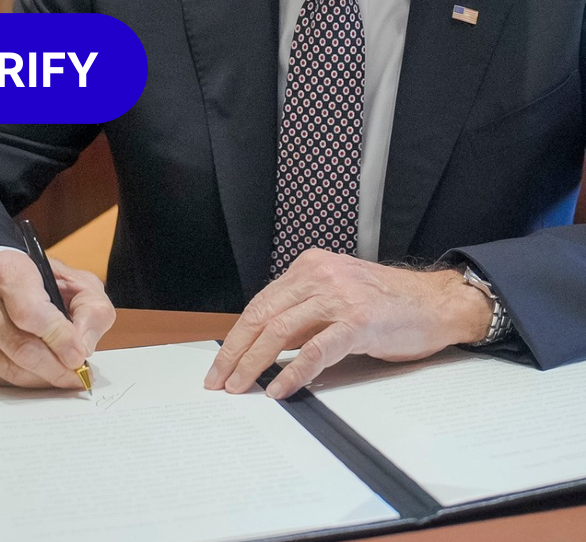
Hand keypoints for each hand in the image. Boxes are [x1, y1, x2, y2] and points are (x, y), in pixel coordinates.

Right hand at [0, 250, 115, 388]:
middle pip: (19, 346)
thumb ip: (92, 311)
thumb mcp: (80, 285)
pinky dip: (27, 383)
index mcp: (6, 268)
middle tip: (77, 375)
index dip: (58, 338)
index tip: (79, 356)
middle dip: (55, 367)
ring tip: (65, 375)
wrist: (7, 286)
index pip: (29, 312)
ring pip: (9, 368)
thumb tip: (82, 347)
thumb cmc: (46, 285)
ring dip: (43, 379)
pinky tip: (43, 374)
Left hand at [205, 249, 492, 398]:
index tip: (219, 363)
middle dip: (234, 353)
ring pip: (280, 332)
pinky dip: (292, 371)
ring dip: (253, 364)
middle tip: (218, 381)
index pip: (259, 304)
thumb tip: (261, 348)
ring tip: (239, 387)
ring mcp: (339, 297)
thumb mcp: (336, 297)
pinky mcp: (359, 321)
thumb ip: (302, 314)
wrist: (438, 302)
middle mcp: (319, 276)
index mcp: (309, 268)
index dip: (235, 337)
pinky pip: (316, 350)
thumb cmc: (387, 305)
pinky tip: (278, 388)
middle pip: (261, 317)